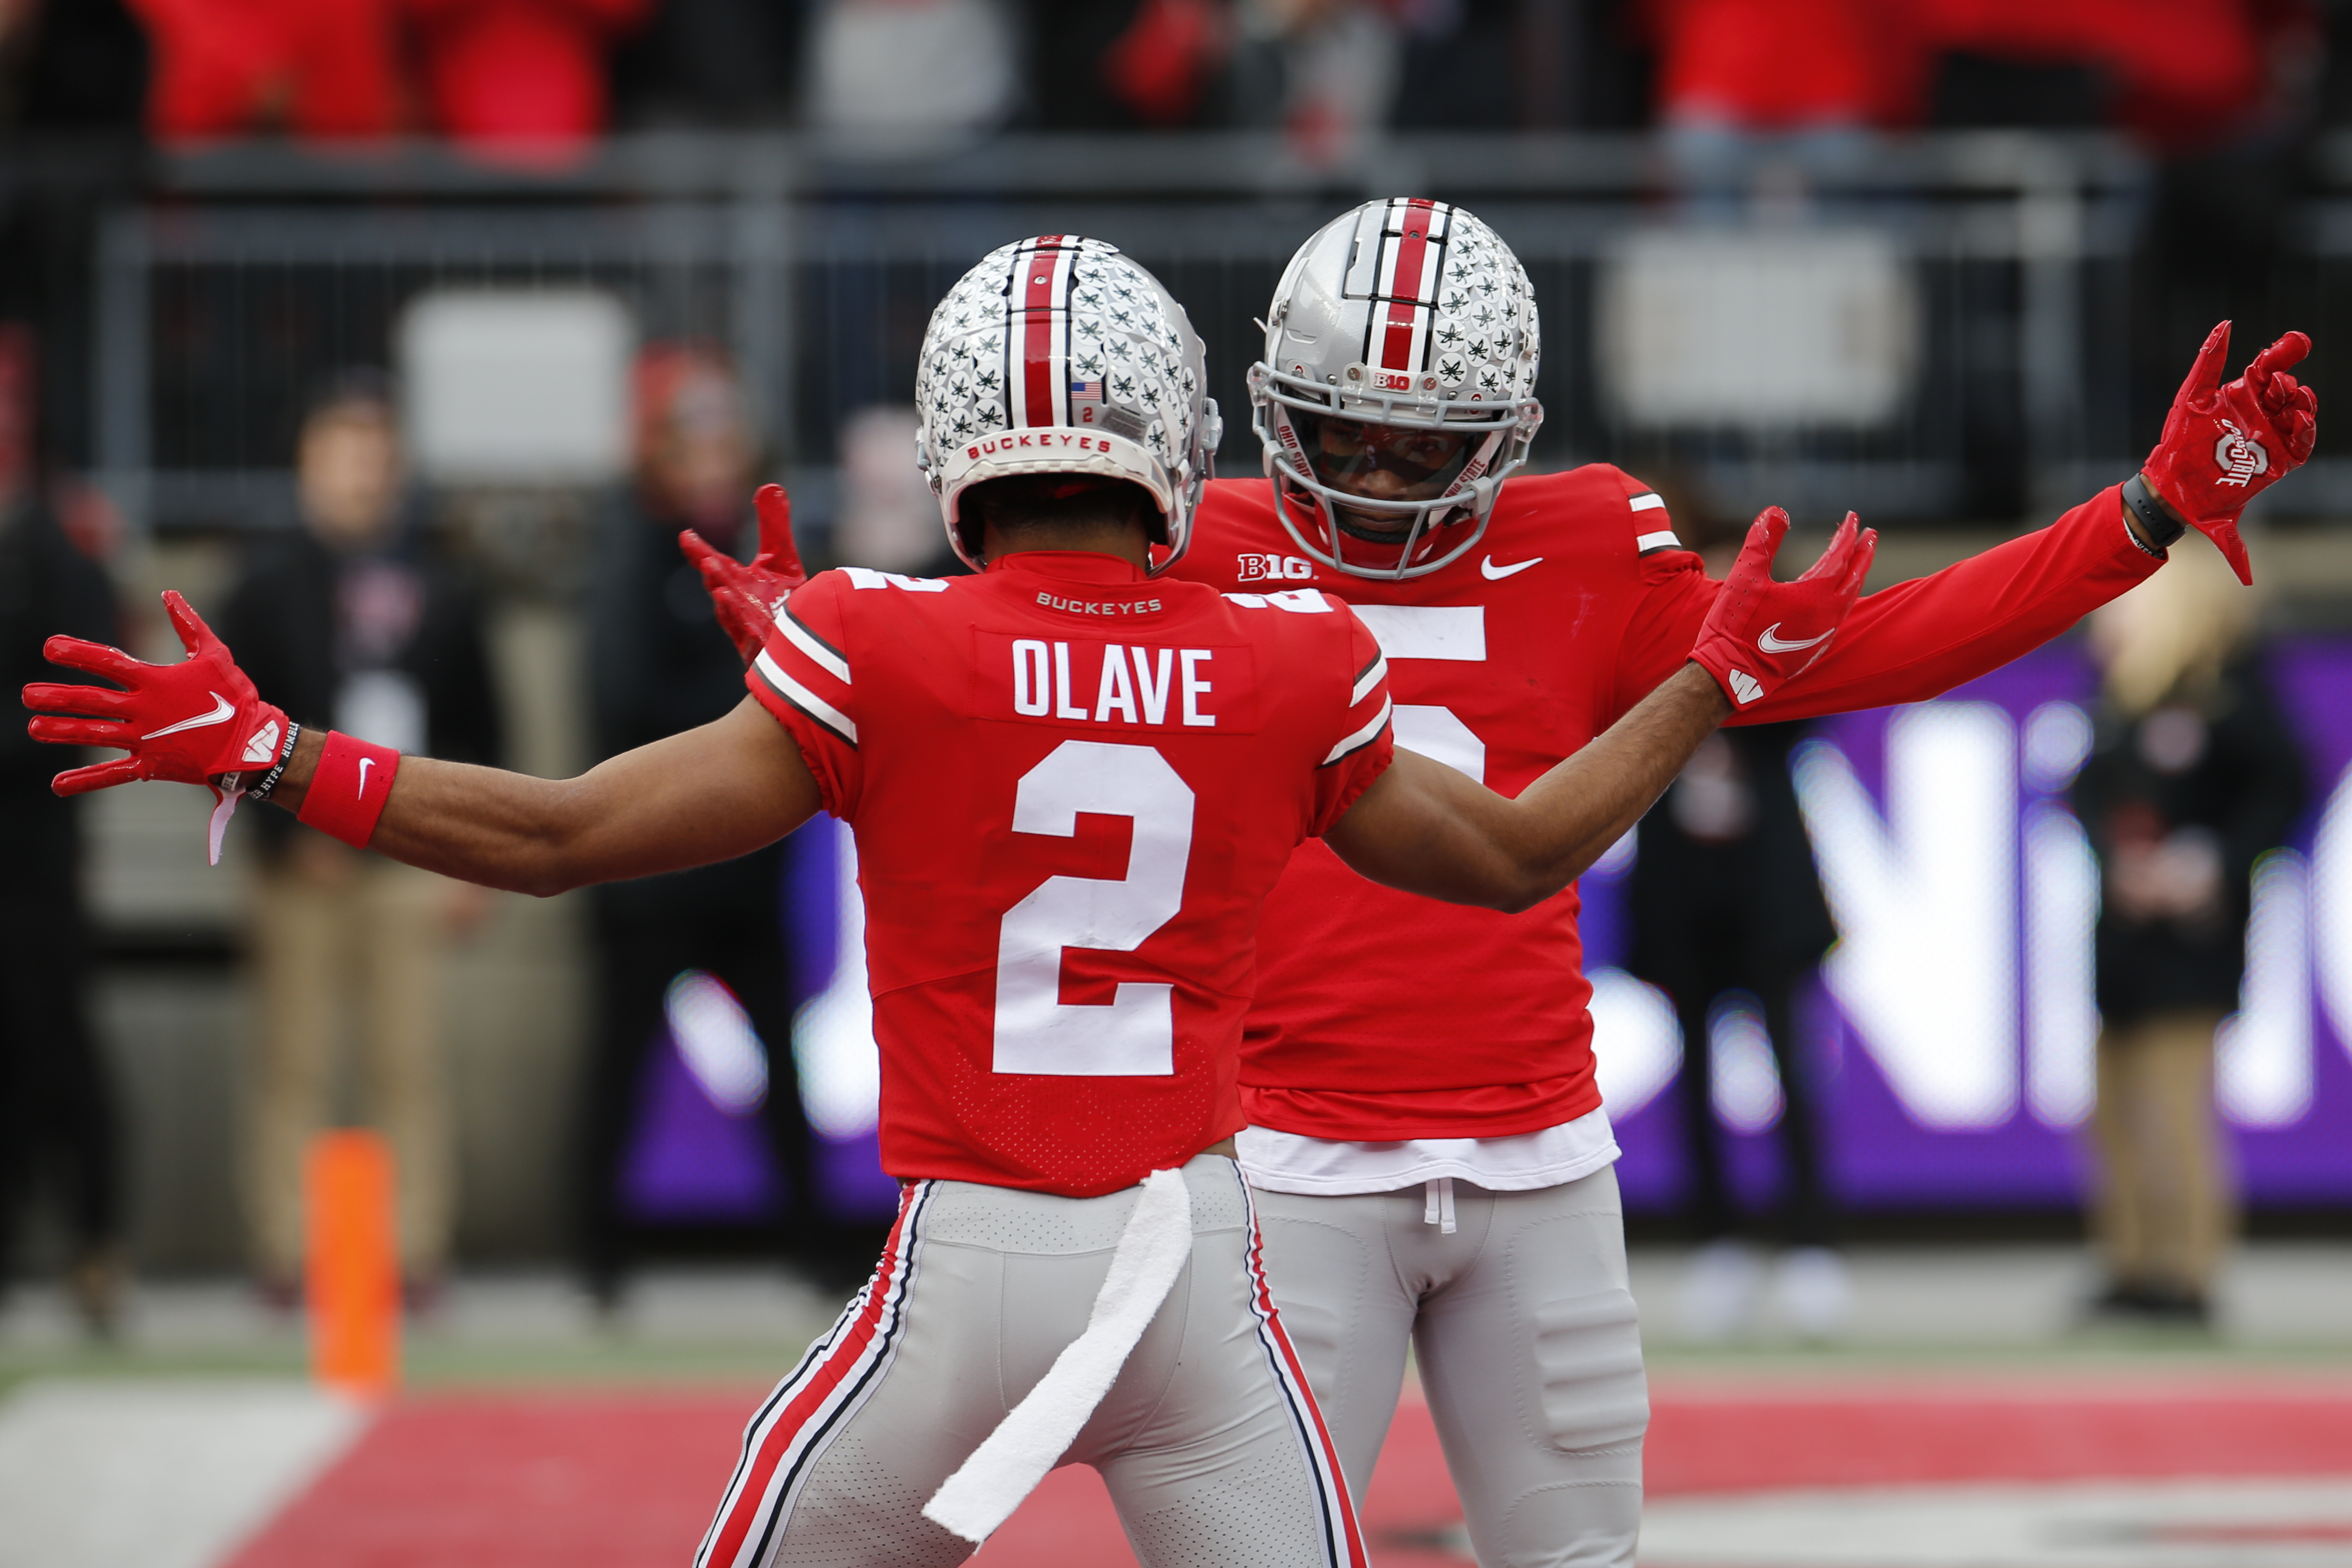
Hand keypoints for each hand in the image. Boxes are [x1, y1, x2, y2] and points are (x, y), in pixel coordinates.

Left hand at [23, 590, 289, 796]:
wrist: (253, 743)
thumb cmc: (236, 696)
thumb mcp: (216, 654)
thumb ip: (189, 624)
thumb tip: (169, 594)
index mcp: (156, 681)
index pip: (108, 662)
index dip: (77, 653)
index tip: (49, 647)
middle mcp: (145, 710)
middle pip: (92, 700)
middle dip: (58, 696)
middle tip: (28, 694)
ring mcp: (146, 739)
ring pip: (95, 734)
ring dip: (62, 731)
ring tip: (34, 727)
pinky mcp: (152, 765)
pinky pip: (114, 774)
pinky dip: (86, 780)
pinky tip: (58, 785)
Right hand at [681, 482, 805, 664]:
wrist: (804, 640)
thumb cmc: (785, 601)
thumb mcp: (781, 559)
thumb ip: (773, 525)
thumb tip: (771, 486)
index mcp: (738, 583)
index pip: (714, 564)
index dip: (699, 551)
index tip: (686, 536)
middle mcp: (738, 604)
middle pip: (721, 587)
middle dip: (712, 573)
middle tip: (704, 558)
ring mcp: (749, 628)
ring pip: (733, 614)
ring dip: (725, 599)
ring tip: (718, 584)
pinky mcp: (764, 648)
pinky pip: (754, 639)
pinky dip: (748, 629)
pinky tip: (745, 620)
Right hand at [1689, 508, 1876, 709]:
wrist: (1732, 673)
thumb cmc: (1736, 624)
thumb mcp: (1744, 576)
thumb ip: (1762, 541)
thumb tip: (1777, 511)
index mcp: (1815, 593)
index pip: (1840, 555)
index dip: (1847, 534)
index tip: (1853, 517)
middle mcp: (1828, 613)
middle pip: (1855, 576)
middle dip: (1863, 553)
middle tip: (1871, 534)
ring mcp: (1825, 632)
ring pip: (1850, 597)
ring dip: (1856, 576)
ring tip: (1858, 562)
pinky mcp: (1817, 647)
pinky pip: (1840, 616)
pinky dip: (1845, 598)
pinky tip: (1839, 597)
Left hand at [2142, 322, 2316, 585]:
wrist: (2174, 487)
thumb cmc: (2178, 441)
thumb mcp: (2192, 397)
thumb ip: (2209, 361)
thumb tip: (2225, 325)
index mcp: (2240, 395)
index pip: (2269, 367)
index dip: (2285, 352)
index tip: (2298, 341)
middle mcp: (2259, 413)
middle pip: (2287, 390)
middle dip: (2288, 383)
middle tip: (2276, 384)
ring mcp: (2270, 435)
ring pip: (2300, 412)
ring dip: (2302, 402)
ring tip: (2292, 399)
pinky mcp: (2278, 461)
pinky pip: (2302, 442)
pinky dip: (2306, 429)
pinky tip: (2300, 420)